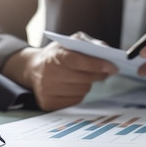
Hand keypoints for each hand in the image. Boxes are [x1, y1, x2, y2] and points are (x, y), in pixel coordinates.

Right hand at [3, 38, 117, 110]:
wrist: (33, 69)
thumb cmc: (56, 55)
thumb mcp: (70, 42)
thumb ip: (89, 43)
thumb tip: (106, 50)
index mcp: (55, 56)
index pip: (79, 62)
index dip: (97, 65)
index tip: (112, 67)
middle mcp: (49, 74)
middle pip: (84, 79)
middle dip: (97, 75)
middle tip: (104, 72)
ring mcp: (47, 90)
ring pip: (82, 91)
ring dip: (87, 85)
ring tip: (81, 78)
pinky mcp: (48, 103)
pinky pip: (75, 101)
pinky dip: (79, 94)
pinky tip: (73, 87)